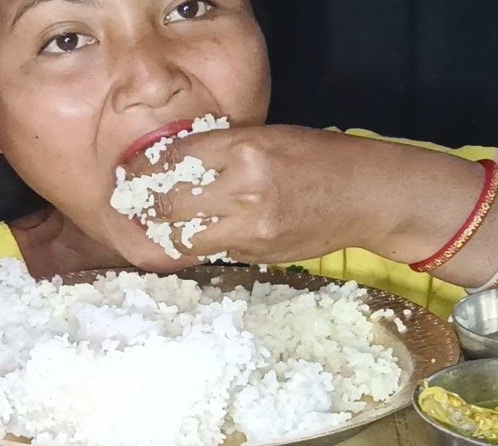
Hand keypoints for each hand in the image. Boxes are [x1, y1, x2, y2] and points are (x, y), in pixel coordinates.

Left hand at [118, 125, 399, 264]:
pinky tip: (197, 234)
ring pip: (184, 239)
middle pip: (169, 205)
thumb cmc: (320, 158)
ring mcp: (251, 230)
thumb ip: (222, 149)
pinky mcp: (258, 255)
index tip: (131, 172)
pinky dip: (200, 244)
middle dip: (146, 205)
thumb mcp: (268, 137)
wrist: (366, 196)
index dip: (145, 169)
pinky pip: (213, 251)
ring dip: (167, 233)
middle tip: (134, 202)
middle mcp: (244, 191)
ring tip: (159, 224)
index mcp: (246, 149)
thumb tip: (173, 163)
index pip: (174, 161)